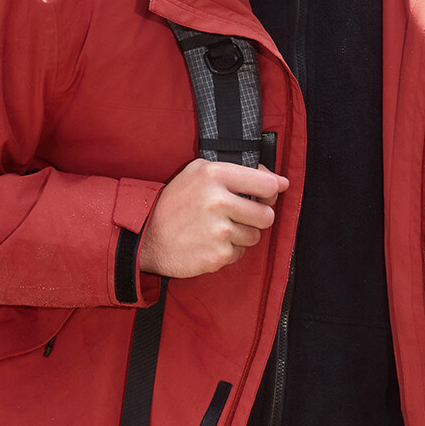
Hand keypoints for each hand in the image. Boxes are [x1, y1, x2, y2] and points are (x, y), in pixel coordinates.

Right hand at [139, 160, 289, 277]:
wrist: (146, 236)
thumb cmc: (174, 203)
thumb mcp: (197, 172)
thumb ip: (236, 171)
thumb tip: (277, 181)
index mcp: (214, 175)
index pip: (267, 184)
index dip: (273, 190)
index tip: (272, 193)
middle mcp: (218, 201)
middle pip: (266, 215)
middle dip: (257, 217)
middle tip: (239, 215)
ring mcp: (219, 230)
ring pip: (255, 236)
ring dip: (241, 235)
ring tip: (218, 229)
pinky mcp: (217, 254)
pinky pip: (240, 253)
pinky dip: (229, 250)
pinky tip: (210, 242)